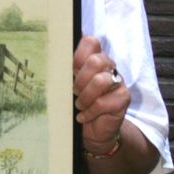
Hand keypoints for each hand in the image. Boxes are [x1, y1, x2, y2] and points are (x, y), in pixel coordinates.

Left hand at [73, 34, 129, 155]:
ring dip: (84, 97)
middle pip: (95, 61)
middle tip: (75, 92)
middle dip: (80, 80)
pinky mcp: (123, 98)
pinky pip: (103, 102)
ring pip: (100, 81)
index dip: (78, 55)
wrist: (93, 130)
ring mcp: (118, 82)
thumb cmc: (79, 104)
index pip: (90, 42)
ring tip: (79, 105)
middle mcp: (108, 67)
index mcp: (95, 58)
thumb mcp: (70, 86)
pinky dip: (89, 112)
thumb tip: (50, 57)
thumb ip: (65, 71)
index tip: (70, 71)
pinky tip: (84, 116)